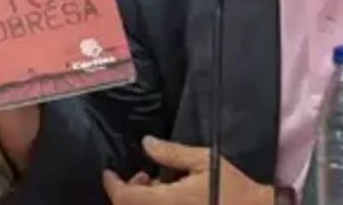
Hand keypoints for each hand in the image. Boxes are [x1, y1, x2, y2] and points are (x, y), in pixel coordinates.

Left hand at [102, 136, 272, 204]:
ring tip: (156, 185)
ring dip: (141, 200)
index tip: (108, 173)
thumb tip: (147, 143)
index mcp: (166, 202)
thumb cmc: (233, 188)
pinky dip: (154, 204)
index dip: (112, 185)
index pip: (124, 198)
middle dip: (128, 192)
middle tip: (142, 175)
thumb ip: (172, 153)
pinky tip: (168, 198)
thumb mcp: (204, 161)